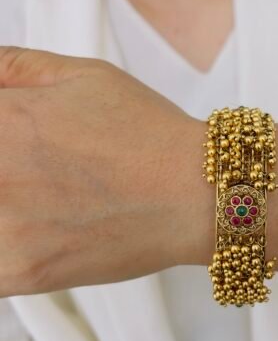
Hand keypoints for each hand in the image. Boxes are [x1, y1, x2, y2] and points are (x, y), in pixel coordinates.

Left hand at [0, 47, 211, 295]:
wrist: (196, 196)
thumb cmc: (150, 136)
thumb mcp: (85, 76)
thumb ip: (14, 66)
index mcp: (4, 120)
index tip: (5, 140)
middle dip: (2, 165)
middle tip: (24, 171)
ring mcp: (4, 230)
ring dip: (1, 203)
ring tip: (30, 195)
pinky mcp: (22, 274)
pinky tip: (21, 229)